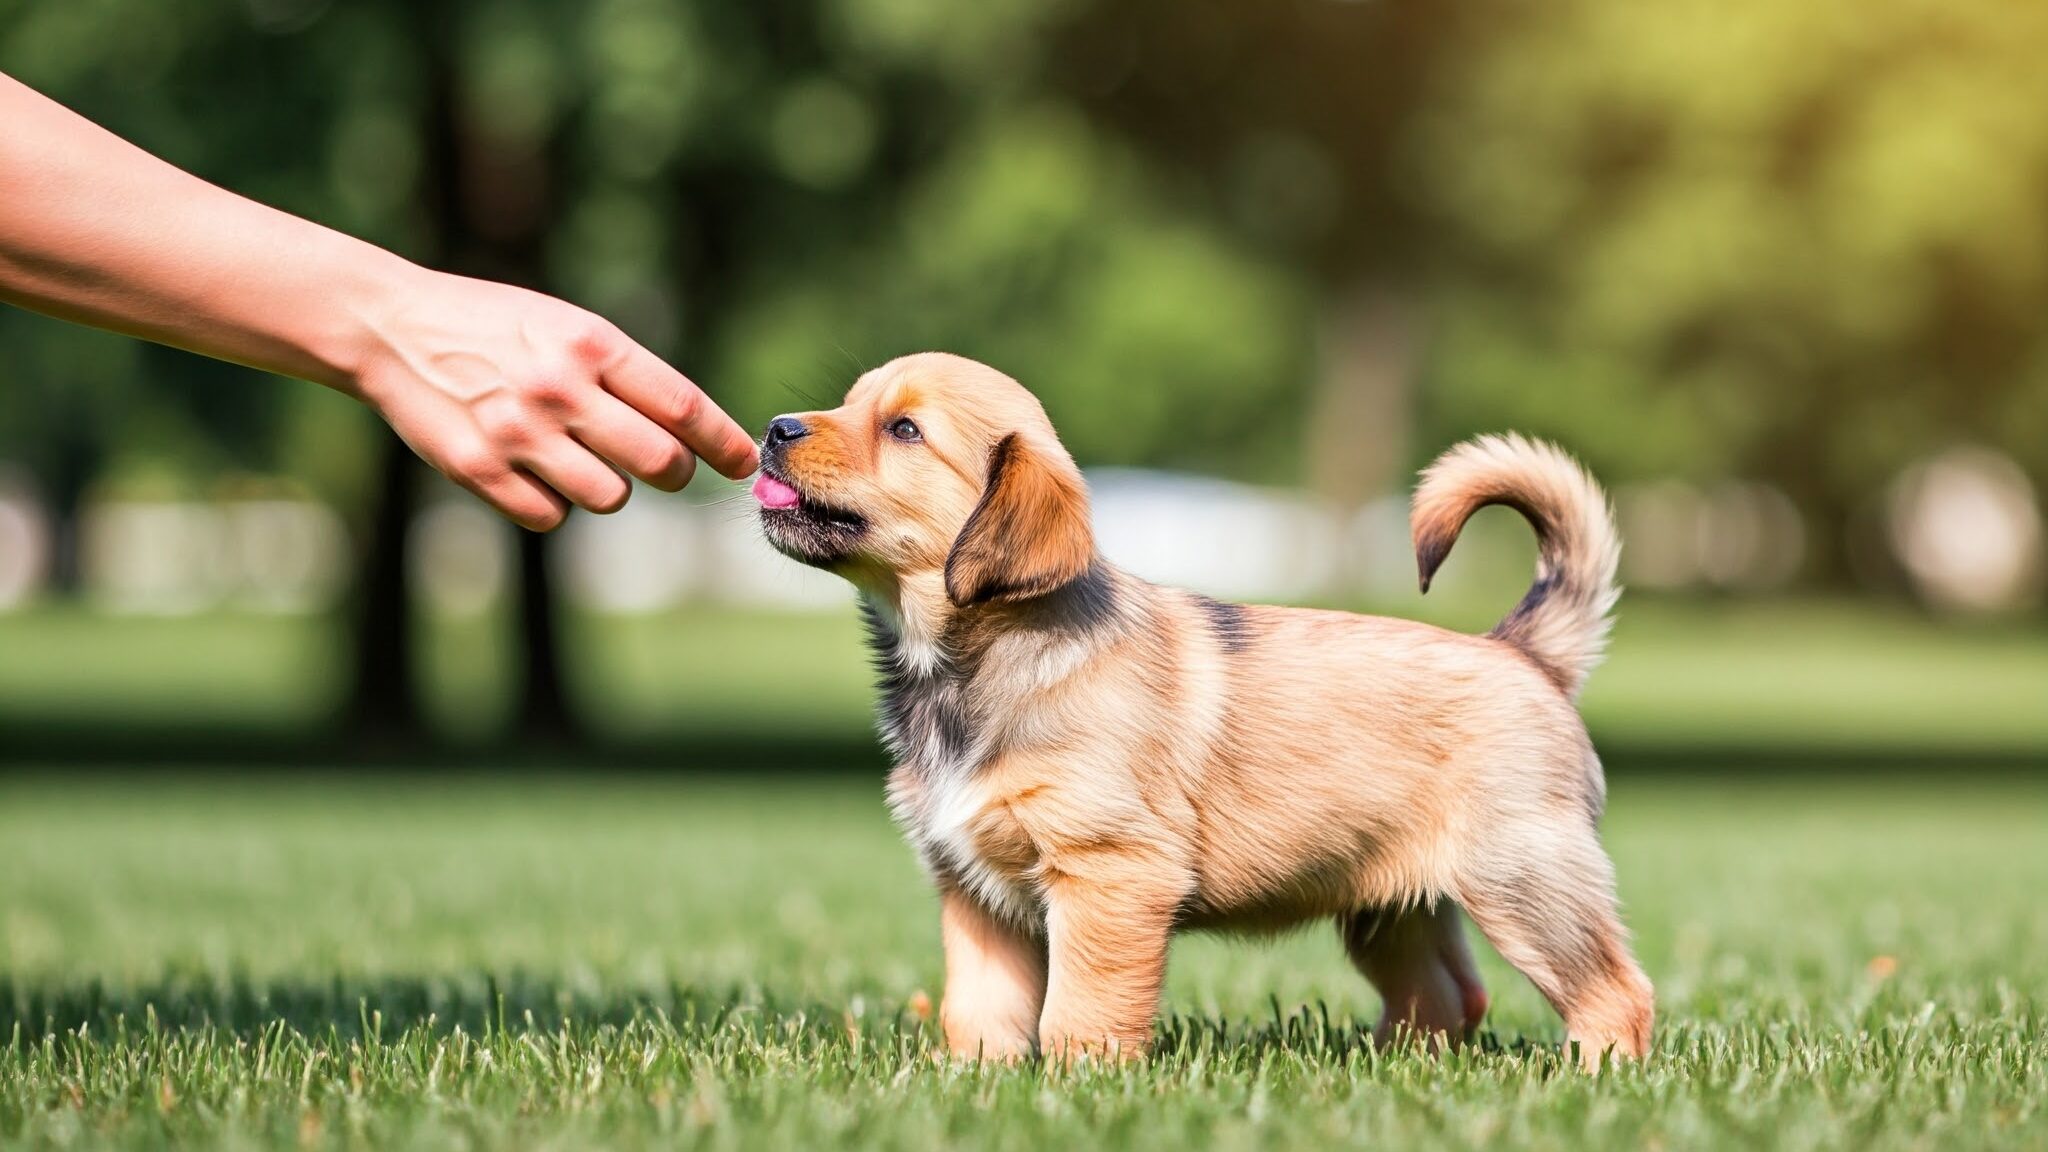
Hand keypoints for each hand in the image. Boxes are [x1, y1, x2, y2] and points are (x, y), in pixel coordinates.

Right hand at [351, 269, 757, 530]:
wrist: (392, 327)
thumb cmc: (496, 328)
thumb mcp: (566, 326)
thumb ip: (625, 374)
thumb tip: (695, 432)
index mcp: (591, 344)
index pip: (683, 407)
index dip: (725, 444)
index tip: (745, 464)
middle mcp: (560, 388)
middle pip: (661, 464)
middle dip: (674, 472)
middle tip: (665, 467)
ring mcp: (519, 434)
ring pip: (611, 498)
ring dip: (607, 486)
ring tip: (575, 455)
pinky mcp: (481, 471)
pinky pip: (551, 517)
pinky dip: (551, 504)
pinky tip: (531, 471)